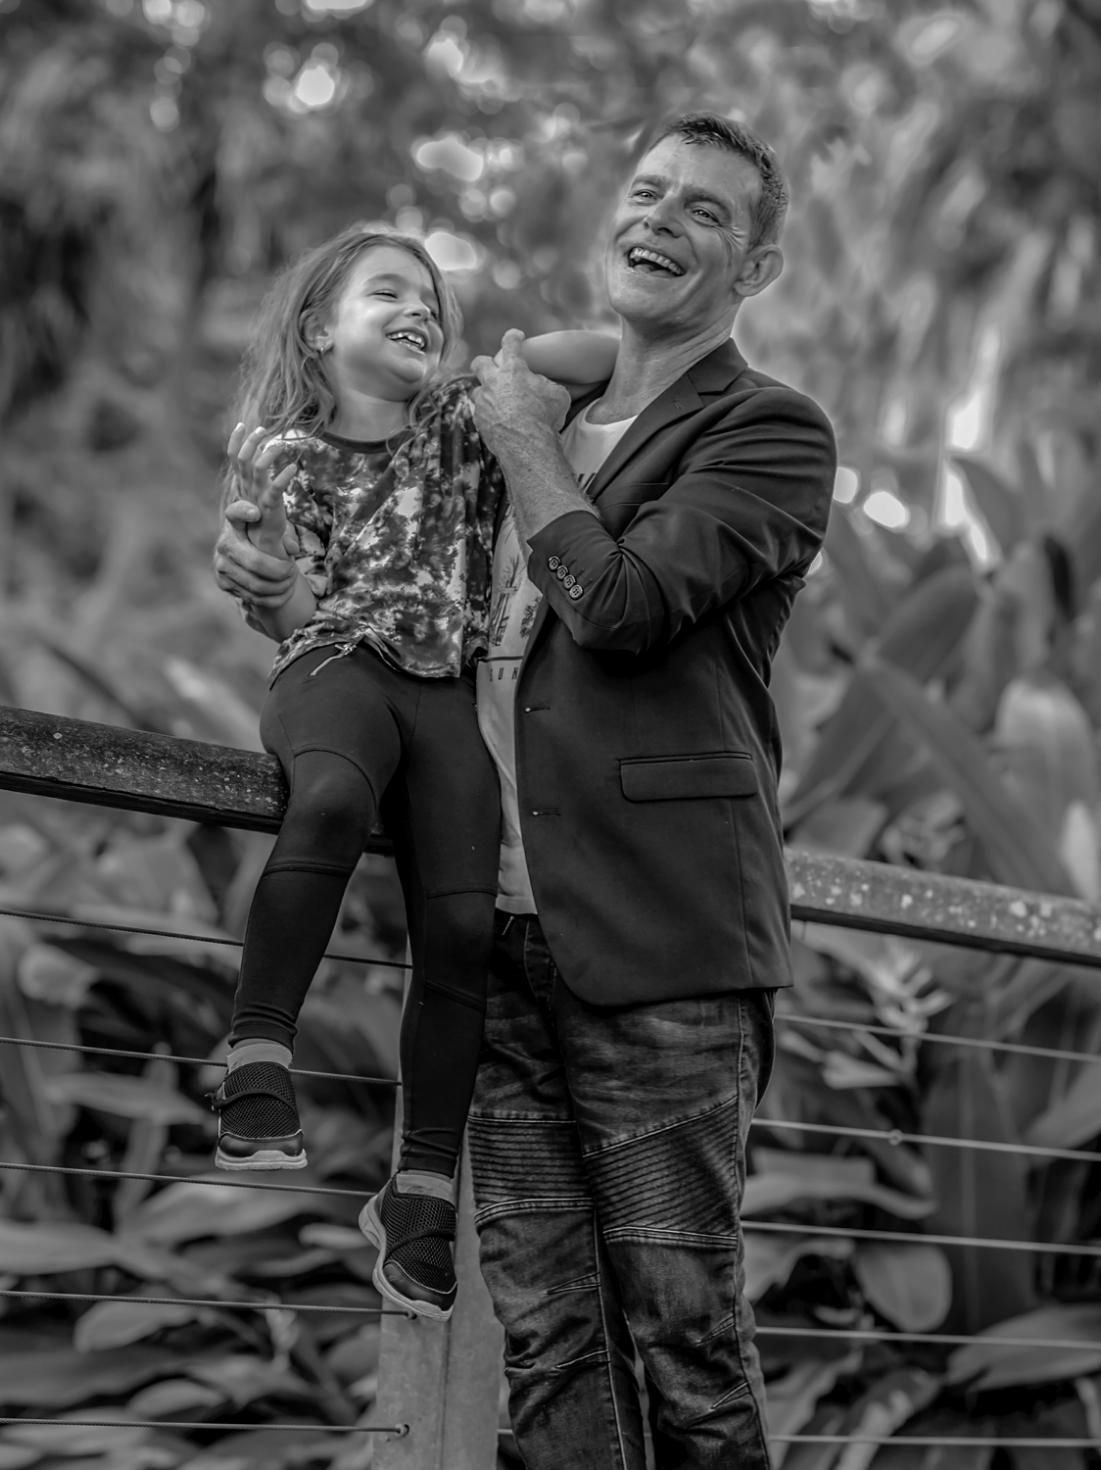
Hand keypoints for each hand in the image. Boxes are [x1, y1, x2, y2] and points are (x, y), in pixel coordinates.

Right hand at [213, 498, 297, 609]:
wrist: (238, 556)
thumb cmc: (259, 537)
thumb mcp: (270, 531)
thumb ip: (282, 533)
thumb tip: (292, 548)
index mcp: (235, 523)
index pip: (235, 512)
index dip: (243, 511)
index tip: (256, 513)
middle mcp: (224, 543)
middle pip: (255, 562)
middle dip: (279, 570)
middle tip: (293, 570)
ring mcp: (221, 565)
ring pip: (256, 584)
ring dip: (279, 587)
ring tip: (291, 582)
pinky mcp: (223, 583)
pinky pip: (253, 597)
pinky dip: (273, 598)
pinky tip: (285, 593)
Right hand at [228, 424, 295, 557]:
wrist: (263, 551)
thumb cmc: (263, 525)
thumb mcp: (261, 501)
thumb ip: (263, 483)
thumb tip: (266, 457)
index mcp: (244, 485)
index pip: (234, 459)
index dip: (236, 441)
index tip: (241, 425)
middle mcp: (247, 490)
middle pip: (243, 460)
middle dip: (251, 441)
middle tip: (263, 429)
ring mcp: (257, 499)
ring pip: (257, 469)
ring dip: (268, 454)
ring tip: (280, 444)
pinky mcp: (269, 510)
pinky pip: (275, 490)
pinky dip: (283, 478)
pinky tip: (293, 468)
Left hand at [471, 329, 569, 458]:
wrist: (527, 445)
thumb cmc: (546, 418)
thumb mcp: (557, 395)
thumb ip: (545, 384)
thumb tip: (538, 385)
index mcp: (513, 370)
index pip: (511, 344)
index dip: (513, 338)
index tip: (516, 336)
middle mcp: (494, 382)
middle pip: (480, 363)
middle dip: (485, 363)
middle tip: (493, 368)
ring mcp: (483, 402)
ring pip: (477, 391)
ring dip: (486, 393)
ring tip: (497, 400)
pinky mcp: (479, 421)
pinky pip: (480, 414)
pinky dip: (489, 415)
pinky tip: (500, 421)